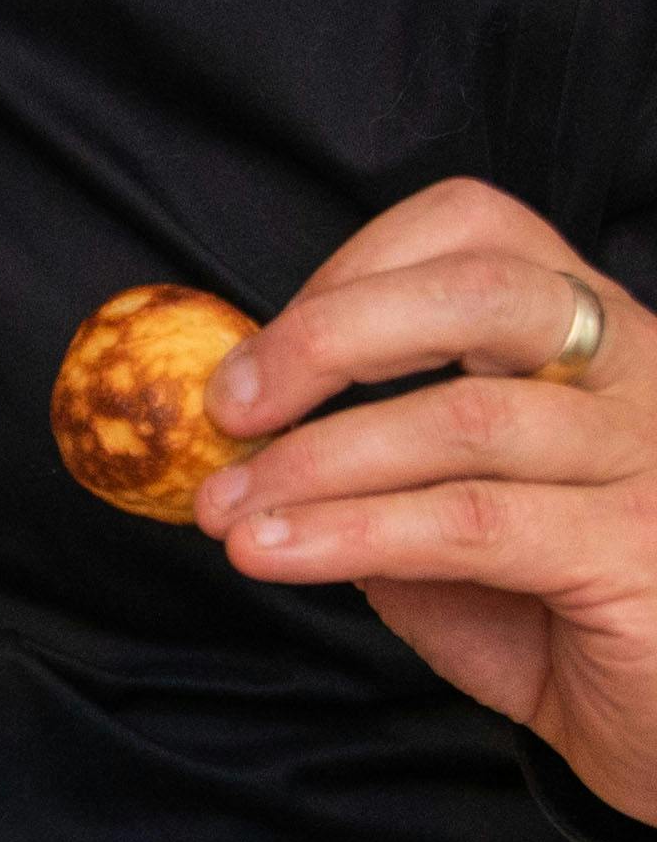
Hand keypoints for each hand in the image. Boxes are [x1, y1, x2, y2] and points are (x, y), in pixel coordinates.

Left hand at [191, 181, 656, 823]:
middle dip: (328, 337)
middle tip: (227, 408)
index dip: (352, 271)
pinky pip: (471, 523)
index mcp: (588, 333)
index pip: (477, 229)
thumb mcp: (447, 517)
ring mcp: (647, 455)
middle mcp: (635, 370)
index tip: (261, 353)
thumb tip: (243, 435)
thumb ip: (373, 461)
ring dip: (315, 460)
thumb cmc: (553, 613)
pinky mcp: (633, 548)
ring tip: (226, 509)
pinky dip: (350, 532)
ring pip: (463, 417)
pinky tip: (274, 552)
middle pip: (478, 291)